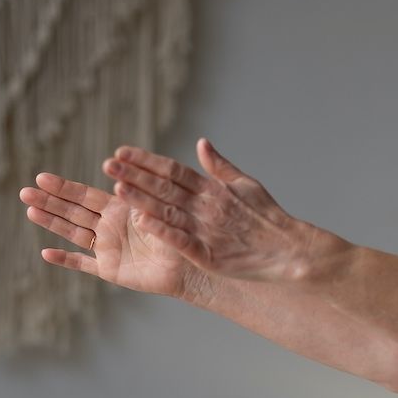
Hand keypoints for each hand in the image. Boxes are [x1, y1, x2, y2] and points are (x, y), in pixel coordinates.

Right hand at [19, 172, 205, 300]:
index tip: (41, 176)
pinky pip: (83, 264)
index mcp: (120, 208)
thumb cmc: (182, 232)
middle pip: (73, 211)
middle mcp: (109, 226)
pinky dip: (66, 260)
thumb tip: (121, 173)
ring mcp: (107, 248)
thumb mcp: (162, 207)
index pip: (86, 195)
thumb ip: (141, 193)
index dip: (64, 187)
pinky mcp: (110, 269)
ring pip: (73, 232)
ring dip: (51, 222)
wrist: (192, 265)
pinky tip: (46, 253)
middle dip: (49, 200)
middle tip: (24, 190)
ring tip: (29, 209)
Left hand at [102, 138, 305, 282]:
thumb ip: (220, 166)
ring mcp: (207, 229)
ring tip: (117, 187)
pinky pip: (181, 240)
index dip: (146, 161)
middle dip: (134, 175)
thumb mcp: (245, 184)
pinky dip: (162, 231)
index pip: (172, 170)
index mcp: (212, 189)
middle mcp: (206, 206)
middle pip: (164, 187)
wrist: (289, 250)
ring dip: (142, 199)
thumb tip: (202, 143)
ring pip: (167, 211)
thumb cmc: (268, 217)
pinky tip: (141, 222)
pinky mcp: (209, 254)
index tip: (121, 152)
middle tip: (108, 164)